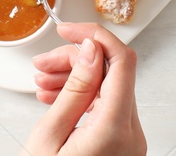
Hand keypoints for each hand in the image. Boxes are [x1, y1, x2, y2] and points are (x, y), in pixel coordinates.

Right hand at [26, 23, 145, 155]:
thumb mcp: (49, 136)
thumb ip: (74, 90)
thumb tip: (91, 51)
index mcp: (115, 129)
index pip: (122, 61)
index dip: (96, 37)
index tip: (71, 31)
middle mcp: (131, 134)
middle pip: (112, 74)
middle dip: (76, 60)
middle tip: (45, 63)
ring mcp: (129, 141)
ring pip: (109, 90)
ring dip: (76, 79)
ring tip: (44, 82)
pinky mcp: (122, 146)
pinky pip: (107, 109)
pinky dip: (83, 99)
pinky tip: (57, 97)